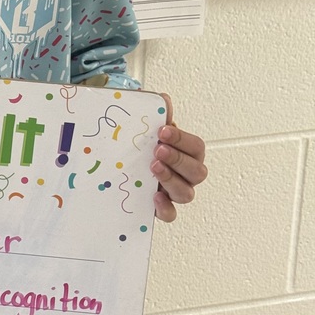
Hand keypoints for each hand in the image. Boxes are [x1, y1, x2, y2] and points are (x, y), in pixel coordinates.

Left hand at [150, 95, 206, 222]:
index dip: (182, 139)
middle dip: (178, 159)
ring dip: (172, 179)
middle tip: (158, 149)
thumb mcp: (144, 125)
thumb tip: (163, 99)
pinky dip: (165, 208)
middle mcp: (185, 174)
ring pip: (186, 193)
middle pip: (197, 172)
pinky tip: (154, 197)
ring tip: (153, 167)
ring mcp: (174, 192)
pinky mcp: (160, 207)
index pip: (196, 147)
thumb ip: (155, 113)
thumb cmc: (139, 142)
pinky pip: (170, 214)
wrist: (117, 160)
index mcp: (187, 152)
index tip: (163, 131)